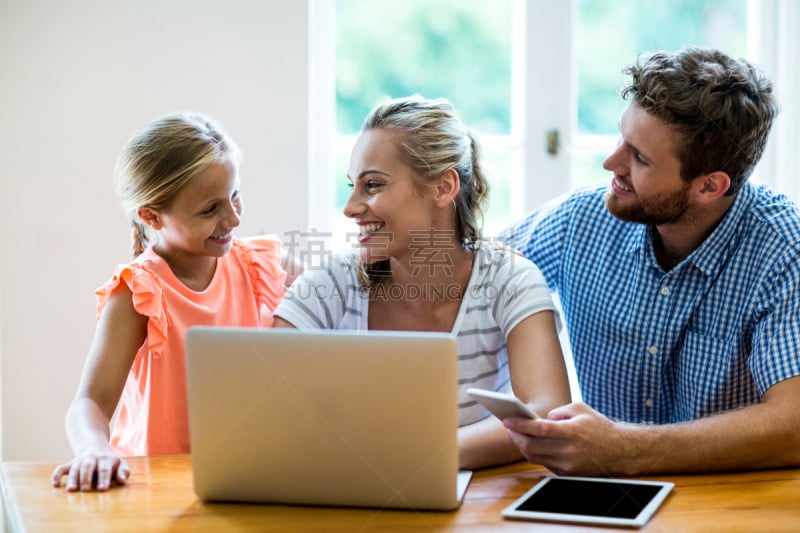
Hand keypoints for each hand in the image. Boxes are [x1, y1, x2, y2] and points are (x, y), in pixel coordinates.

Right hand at [51, 448, 129, 491]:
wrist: (96, 447)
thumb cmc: (110, 462)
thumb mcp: (120, 464)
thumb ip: (123, 472)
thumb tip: (122, 481)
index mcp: (105, 459)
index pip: (104, 469)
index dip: (104, 478)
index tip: (102, 489)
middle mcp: (91, 459)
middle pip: (88, 466)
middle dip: (87, 478)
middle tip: (86, 490)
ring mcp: (79, 460)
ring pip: (74, 468)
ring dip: (73, 478)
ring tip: (71, 490)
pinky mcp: (70, 464)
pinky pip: (61, 468)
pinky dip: (56, 475)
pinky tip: (55, 484)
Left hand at [503, 402, 634, 475]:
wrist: (619, 451)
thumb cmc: (598, 426)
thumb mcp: (580, 409)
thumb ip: (558, 411)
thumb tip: (539, 419)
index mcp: (572, 432)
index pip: (539, 429)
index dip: (520, 425)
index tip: (507, 420)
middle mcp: (568, 451)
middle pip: (531, 446)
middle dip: (515, 436)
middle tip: (508, 427)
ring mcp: (567, 466)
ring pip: (534, 457)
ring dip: (521, 446)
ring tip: (515, 434)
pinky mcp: (567, 474)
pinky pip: (543, 463)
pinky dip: (534, 453)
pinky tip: (529, 444)